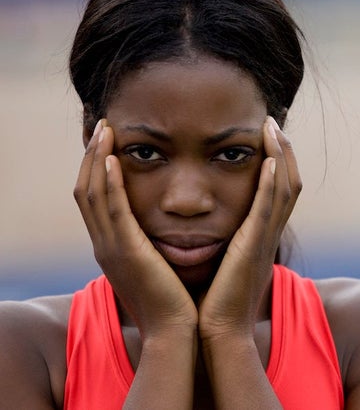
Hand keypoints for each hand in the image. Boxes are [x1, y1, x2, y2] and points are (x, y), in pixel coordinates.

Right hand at [74, 120, 197, 337]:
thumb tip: (162, 223)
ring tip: (105, 130)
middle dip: (91, 156)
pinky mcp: (127, 252)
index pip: (95, 199)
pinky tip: (111, 159)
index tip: (107, 142)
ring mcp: (111, 249)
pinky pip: (112, 211)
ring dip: (96, 159)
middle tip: (102, 126)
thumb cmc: (174, 298)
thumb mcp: (156, 265)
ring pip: (93, 195)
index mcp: (113, 247)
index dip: (96, 168)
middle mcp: (104, 245)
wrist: (176, 331)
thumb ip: (151, 242)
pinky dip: (108, 184)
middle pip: (87, 190)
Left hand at [198, 116, 301, 339]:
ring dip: (280, 156)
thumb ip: (223, 242)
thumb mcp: (222, 264)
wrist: (215, 331)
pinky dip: (272, 182)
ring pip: (284, 188)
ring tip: (271, 128)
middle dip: (283, 150)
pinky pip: (269, 208)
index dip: (277, 162)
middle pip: (288, 182)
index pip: (277, 190)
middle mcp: (268, 234)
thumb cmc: (213, 301)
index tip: (265, 137)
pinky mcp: (254, 246)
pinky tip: (268, 159)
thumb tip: (206, 227)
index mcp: (260, 236)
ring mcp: (265, 239)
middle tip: (272, 123)